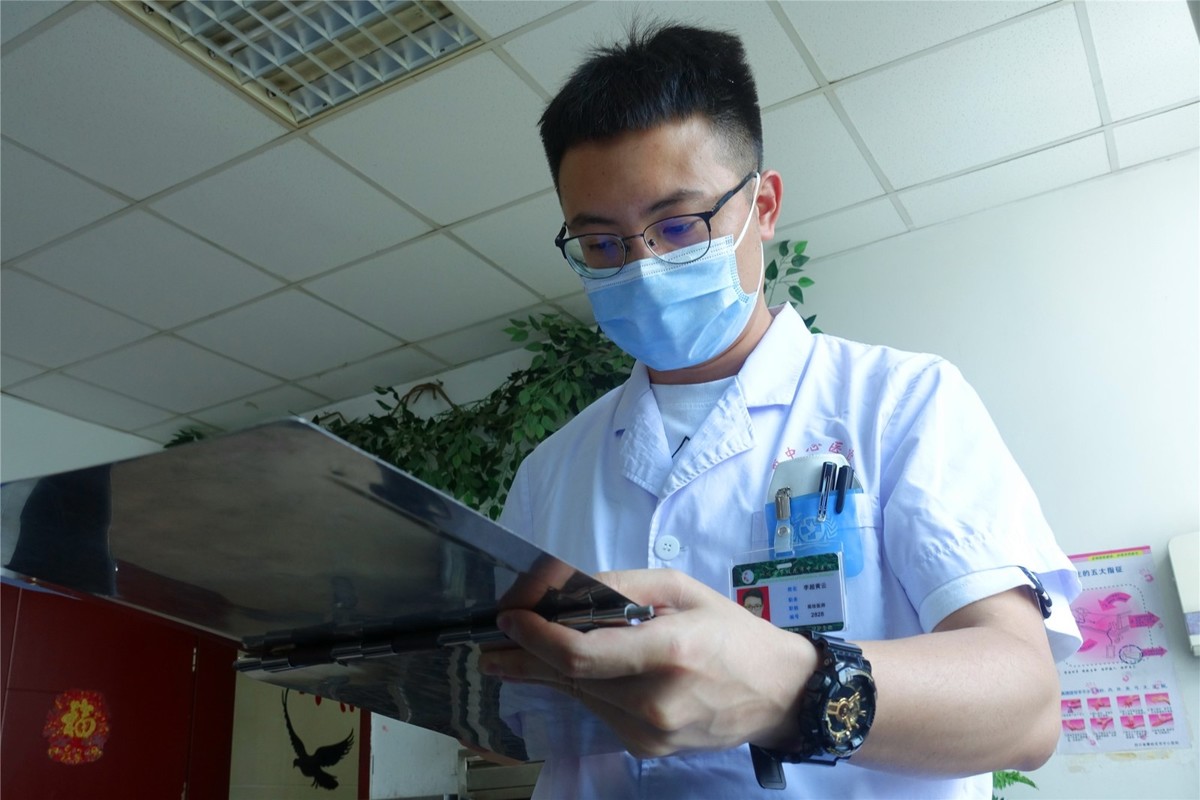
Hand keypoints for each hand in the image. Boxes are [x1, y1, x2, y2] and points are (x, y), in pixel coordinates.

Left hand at [477, 568, 816, 758]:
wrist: (779, 694)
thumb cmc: (732, 633)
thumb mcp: (682, 589)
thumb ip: (622, 587)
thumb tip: (563, 588)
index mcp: (669, 650)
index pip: (581, 653)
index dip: (534, 637)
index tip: (508, 618)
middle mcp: (655, 699)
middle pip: (569, 678)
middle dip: (523, 658)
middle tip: (489, 646)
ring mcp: (650, 732)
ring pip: (580, 695)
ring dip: (550, 671)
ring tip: (521, 651)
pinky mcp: (647, 748)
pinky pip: (599, 711)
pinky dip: (584, 686)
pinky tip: (582, 670)